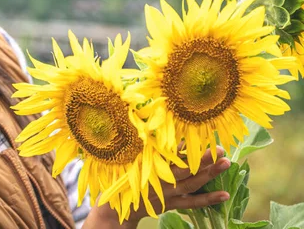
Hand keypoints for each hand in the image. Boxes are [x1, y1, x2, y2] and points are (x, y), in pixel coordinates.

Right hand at [83, 146, 230, 228]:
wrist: (118, 209)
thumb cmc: (125, 179)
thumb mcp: (134, 162)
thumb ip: (151, 150)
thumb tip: (170, 135)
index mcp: (151, 166)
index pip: (172, 154)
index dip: (187, 147)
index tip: (201, 136)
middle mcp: (161, 179)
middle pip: (185, 168)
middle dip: (203, 159)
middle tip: (221, 149)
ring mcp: (168, 193)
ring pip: (192, 183)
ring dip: (210, 174)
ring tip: (227, 164)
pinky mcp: (172, 204)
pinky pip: (192, 203)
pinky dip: (208, 199)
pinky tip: (224, 195)